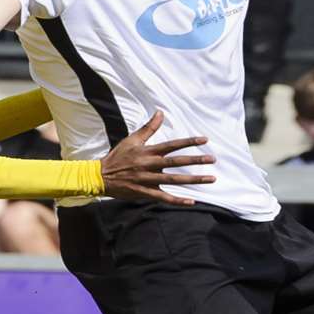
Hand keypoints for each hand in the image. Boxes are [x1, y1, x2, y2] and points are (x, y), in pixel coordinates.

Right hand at [101, 111, 215, 205]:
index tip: (205, 140)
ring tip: (211, 179)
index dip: (188, 142)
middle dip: (196, 161)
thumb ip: (149, 128)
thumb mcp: (132, 139)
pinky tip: (192, 201)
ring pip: (174, 180)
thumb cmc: (118, 156)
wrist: (101, 176)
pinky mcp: (145, 193)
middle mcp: (150, 165)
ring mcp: (148, 180)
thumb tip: (160, 112)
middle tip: (213, 159)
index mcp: (148, 152)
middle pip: (177, 163)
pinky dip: (178, 200)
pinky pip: (164, 198)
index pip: (172, 145)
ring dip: (194, 180)